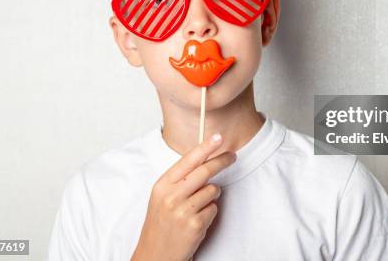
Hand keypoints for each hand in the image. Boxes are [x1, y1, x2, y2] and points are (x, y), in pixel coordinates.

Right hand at [131, 133, 235, 260]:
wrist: (155, 254)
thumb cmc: (160, 224)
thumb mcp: (161, 197)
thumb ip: (179, 180)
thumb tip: (203, 160)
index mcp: (162, 185)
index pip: (188, 160)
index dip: (205, 147)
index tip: (218, 138)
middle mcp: (171, 196)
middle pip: (205, 171)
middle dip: (222, 161)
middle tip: (232, 156)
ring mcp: (183, 211)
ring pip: (212, 190)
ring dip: (211, 196)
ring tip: (197, 207)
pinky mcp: (195, 225)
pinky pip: (214, 208)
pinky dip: (210, 212)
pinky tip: (197, 220)